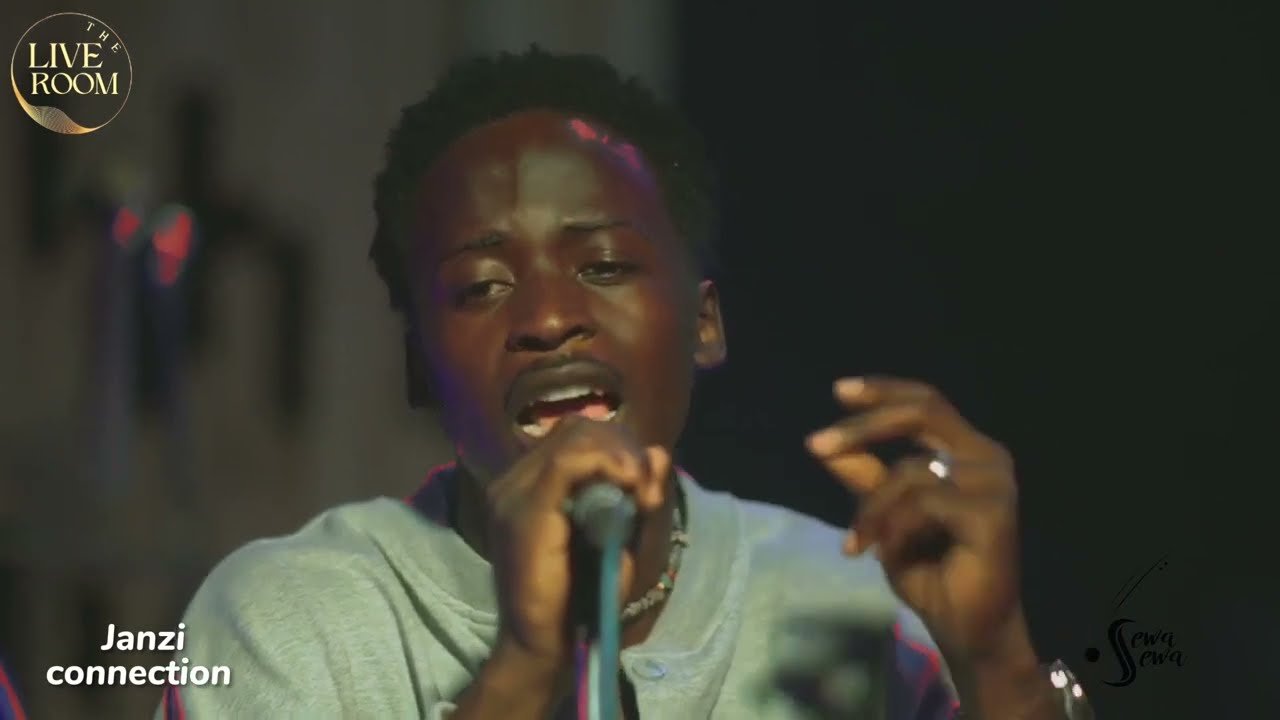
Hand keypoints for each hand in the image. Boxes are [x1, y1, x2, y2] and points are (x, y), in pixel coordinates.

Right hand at [486, 415, 670, 669]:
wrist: (546, 644)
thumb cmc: (581, 596)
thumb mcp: (618, 534)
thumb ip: (634, 492)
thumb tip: (657, 452)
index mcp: (529, 483)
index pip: (576, 435)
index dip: (620, 445)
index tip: (648, 483)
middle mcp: (514, 480)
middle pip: (577, 428)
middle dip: (624, 447)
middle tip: (649, 488)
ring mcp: (513, 493)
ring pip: (574, 438)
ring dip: (621, 455)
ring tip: (643, 489)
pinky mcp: (523, 510)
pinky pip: (567, 463)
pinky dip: (606, 464)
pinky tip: (630, 484)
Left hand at [806, 376, 1032, 665]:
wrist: (966, 628)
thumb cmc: (930, 569)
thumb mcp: (884, 516)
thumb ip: (863, 477)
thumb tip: (819, 444)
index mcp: (967, 450)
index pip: (926, 401)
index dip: (884, 390)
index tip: (838, 391)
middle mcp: (987, 457)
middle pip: (922, 413)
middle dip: (864, 427)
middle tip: (818, 445)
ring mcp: (995, 483)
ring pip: (913, 470)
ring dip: (873, 507)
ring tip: (857, 542)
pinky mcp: (993, 514)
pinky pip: (924, 503)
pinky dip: (892, 526)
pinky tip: (880, 553)